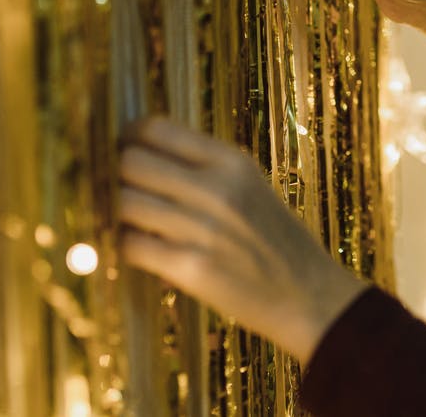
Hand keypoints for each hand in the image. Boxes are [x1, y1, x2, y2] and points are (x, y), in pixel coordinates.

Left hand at [117, 117, 368, 363]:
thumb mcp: (250, 186)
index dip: (127, 137)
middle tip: (121, 190)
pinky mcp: (191, 268)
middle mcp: (216, 188)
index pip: (155, 128)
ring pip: (124, 203)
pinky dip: (126, 247)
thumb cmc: (275, 240)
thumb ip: (203, 167)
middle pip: (131, 162)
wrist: (309, 296)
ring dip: (118, 214)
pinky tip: (140, 250)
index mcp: (231, 161)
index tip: (121, 149)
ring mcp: (203, 229)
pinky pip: (131, 245)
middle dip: (116, 176)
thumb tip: (140, 151)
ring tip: (131, 222)